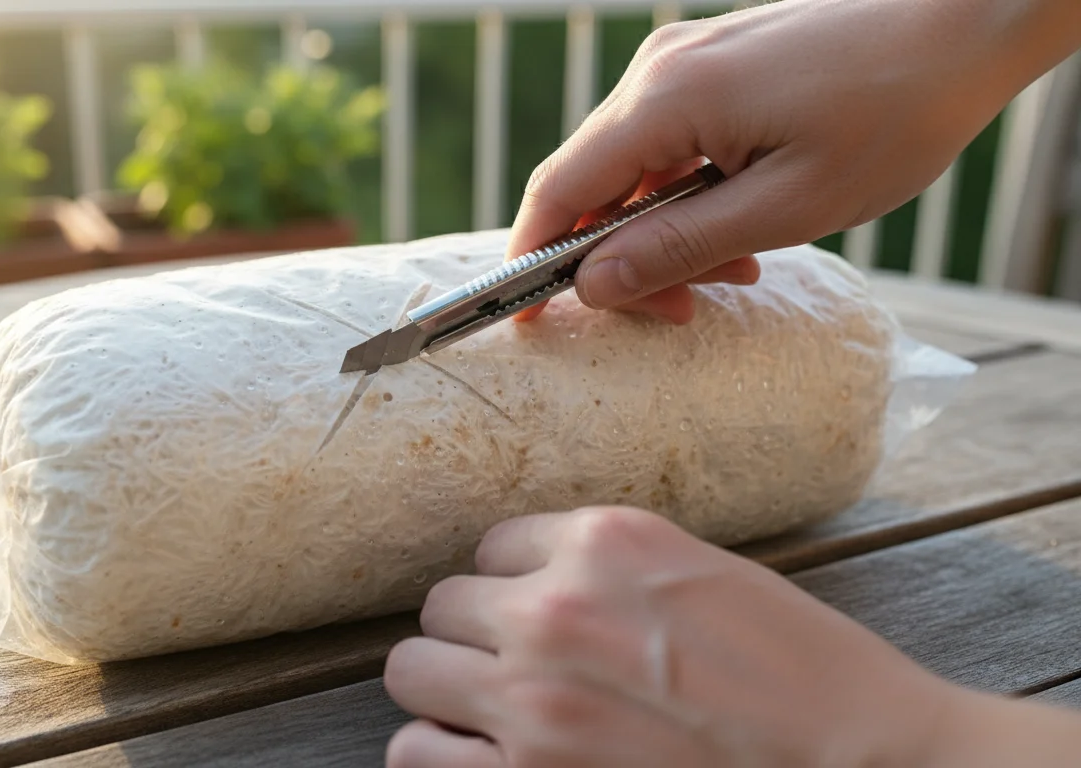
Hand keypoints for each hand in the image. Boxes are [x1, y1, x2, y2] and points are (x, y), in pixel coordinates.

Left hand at [382, 506, 961, 766]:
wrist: (863, 761)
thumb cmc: (804, 674)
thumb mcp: (705, 574)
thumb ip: (610, 569)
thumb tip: (540, 581)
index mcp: (604, 541)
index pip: (491, 546)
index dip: (518, 585)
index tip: (545, 615)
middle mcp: (555, 607)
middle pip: (444, 605)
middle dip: (477, 635)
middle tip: (522, 666)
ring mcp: (533, 698)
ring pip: (412, 671)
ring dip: (447, 689)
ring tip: (492, 711)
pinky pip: (415, 753)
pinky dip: (438, 752)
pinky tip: (483, 757)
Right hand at [507, 0, 1080, 323]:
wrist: (965, 23)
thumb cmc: (891, 114)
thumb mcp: (784, 206)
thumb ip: (677, 248)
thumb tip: (592, 285)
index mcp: (666, 99)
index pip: (560, 188)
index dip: (532, 259)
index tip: (524, 318)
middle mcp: (658, 71)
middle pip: (594, 183)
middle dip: (621, 258)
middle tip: (678, 311)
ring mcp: (685, 62)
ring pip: (635, 169)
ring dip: (665, 232)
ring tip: (737, 268)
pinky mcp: (713, 66)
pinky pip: (671, 144)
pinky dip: (689, 196)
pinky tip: (742, 226)